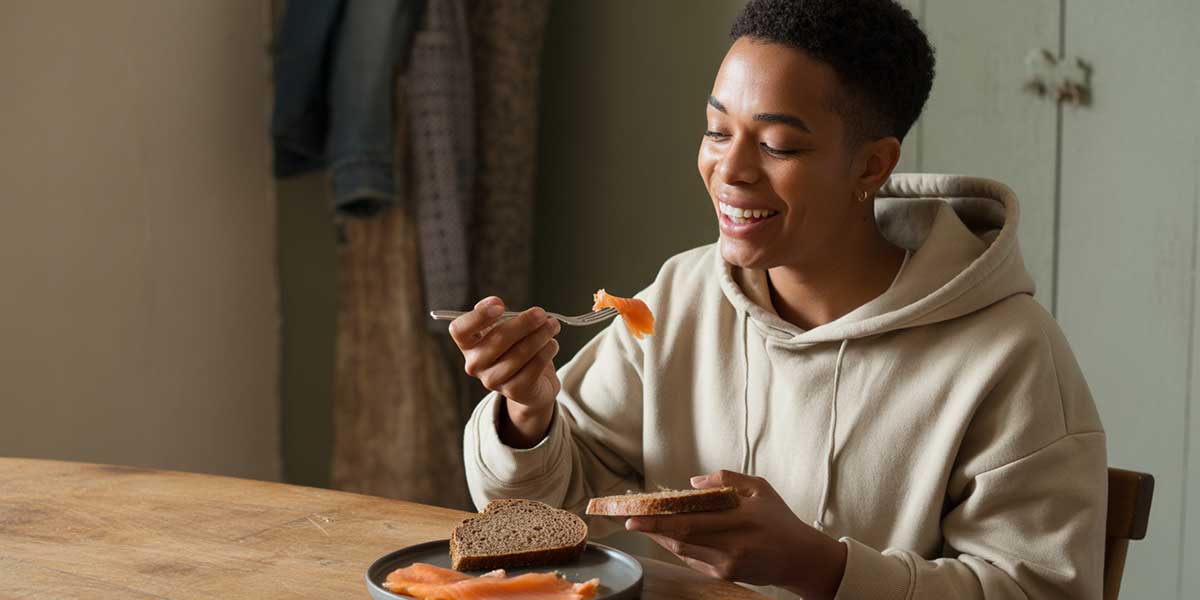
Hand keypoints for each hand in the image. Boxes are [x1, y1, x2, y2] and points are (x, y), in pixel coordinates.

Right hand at [449, 296, 561, 447]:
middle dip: (524, 323)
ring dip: (540, 336)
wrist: (533, 381)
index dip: (478, 316)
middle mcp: (475, 364)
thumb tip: (496, 302)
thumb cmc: (515, 347)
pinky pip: (533, 367)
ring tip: (553, 326)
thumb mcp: (503, 327)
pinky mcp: (514, 391)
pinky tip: (552, 344)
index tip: (500, 305)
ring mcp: (493, 380)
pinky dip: (546, 352)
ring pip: (520, 353)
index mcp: (468, 344)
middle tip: (541, 314)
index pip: (460, 330)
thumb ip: (497, 314)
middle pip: (498, 338)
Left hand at [625, 470, 846, 598]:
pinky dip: (678, 547)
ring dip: (661, 538)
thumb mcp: (760, 489)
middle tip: (629, 520)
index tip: (635, 516)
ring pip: (683, 551)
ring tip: (645, 524)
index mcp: (740, 521)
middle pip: (680, 539)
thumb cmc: (781, 520)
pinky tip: (668, 536)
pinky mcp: (725, 576)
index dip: (659, 520)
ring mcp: (727, 565)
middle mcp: (731, 546)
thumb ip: (727, 480)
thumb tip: (693, 484)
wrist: (801, 559)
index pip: (689, 522)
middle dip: (651, 530)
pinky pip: (693, 560)